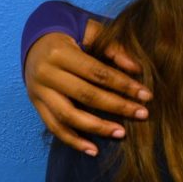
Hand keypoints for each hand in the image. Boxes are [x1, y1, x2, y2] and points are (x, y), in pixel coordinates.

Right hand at [24, 19, 151, 155]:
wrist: (36, 40)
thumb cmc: (72, 34)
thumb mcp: (92, 32)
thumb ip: (114, 48)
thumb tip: (137, 69)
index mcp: (60, 53)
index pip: (97, 73)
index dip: (123, 85)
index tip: (146, 95)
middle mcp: (46, 74)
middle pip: (85, 95)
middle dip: (117, 106)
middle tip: (142, 114)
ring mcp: (38, 92)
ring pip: (68, 116)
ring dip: (97, 127)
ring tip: (121, 133)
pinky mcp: (36, 105)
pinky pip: (54, 127)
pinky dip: (73, 141)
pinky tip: (93, 149)